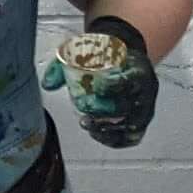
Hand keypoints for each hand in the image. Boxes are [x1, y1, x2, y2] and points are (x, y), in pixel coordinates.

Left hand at [45, 23, 158, 148]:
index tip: (96, 86)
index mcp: (137, 70)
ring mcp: (145, 109)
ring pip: (131, 125)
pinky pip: (131, 137)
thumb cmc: (107, 57)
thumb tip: (47, 84)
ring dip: (106, 128)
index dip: (113, 85)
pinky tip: (96, 133)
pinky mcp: (141, 122)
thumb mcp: (90, 52)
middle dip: (104, 110)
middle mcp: (145, 91)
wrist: (128, 59)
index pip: (130, 80)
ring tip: (87, 124)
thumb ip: (65, 65)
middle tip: (84, 109)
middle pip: (127, 105)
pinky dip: (113, 139)